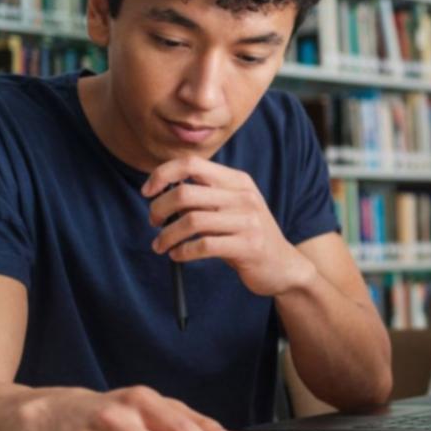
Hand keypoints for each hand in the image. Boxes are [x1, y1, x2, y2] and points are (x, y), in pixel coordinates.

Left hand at [145, 156, 315, 296]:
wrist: (283, 266)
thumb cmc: (247, 236)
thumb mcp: (232, 208)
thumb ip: (205, 197)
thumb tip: (162, 193)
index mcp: (237, 181)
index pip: (192, 163)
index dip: (162, 174)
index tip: (147, 192)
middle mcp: (244, 196)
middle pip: (185, 193)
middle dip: (159, 209)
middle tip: (154, 222)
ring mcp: (248, 221)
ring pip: (191, 221)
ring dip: (167, 236)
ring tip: (161, 245)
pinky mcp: (248, 246)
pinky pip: (204, 245)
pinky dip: (183, 252)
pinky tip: (178, 255)